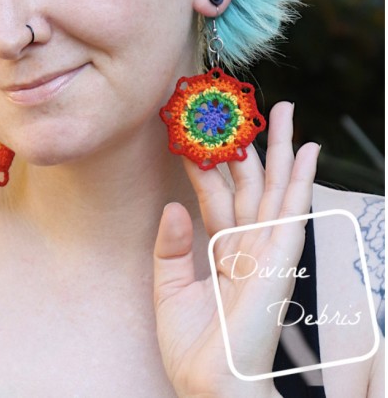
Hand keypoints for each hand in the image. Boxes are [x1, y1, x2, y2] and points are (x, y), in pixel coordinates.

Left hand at [153, 101, 319, 397]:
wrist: (211, 386)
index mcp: (222, 251)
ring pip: (275, 186)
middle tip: (246, 107)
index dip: (206, 162)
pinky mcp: (281, 257)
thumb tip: (173, 205)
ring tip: (283, 111)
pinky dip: (300, 178)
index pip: (216, 194)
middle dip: (250, 145)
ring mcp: (267, 249)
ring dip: (280, 148)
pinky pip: (291, 209)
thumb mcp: (170, 289)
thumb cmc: (194, 348)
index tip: (193, 130)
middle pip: (250, 183)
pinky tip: (307, 151)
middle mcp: (247, 244)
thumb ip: (171, 246)